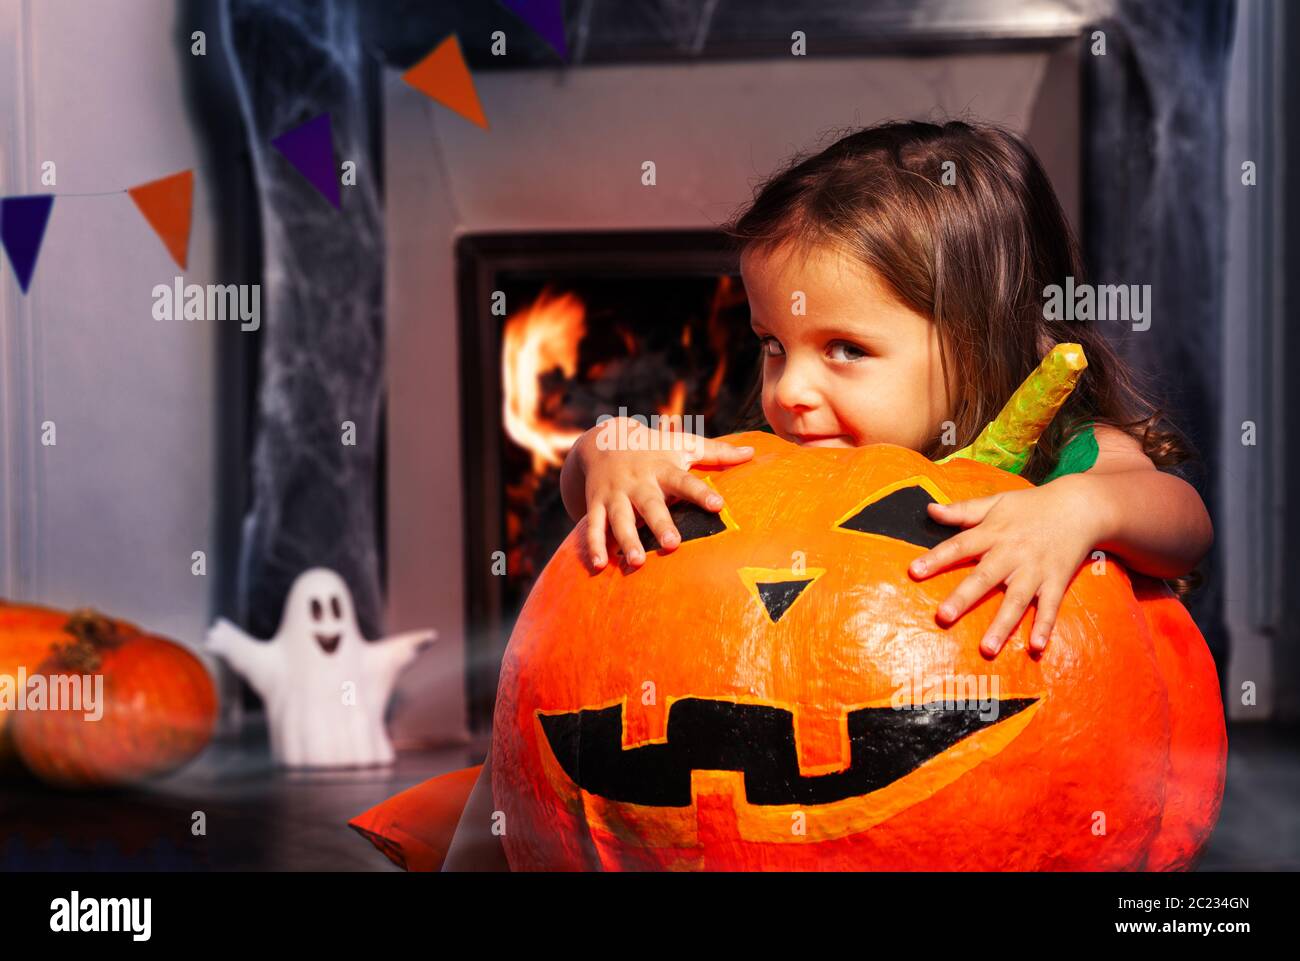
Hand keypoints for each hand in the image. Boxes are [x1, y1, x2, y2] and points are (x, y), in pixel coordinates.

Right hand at [577, 417, 753, 570]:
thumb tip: (752, 453)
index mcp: (662, 467)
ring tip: (637, 562)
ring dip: (627, 540)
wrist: (603, 440)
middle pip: (650, 504)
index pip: (684, 481)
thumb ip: (716, 452)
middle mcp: (638, 482)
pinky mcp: (596, 504)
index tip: (718, 505)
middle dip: (660, 524)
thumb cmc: (653, 447)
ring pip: (620, 519)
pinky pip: (593, 526)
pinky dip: (594, 546)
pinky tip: (599, 565)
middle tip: (673, 544)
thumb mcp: (682, 444)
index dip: (700, 492)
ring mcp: (615, 494)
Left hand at [906, 475, 1103, 656]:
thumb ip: (963, 510)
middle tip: (943, 617)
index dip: (937, 558)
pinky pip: (1049, 608)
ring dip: (1002, 625)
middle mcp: (1012, 554)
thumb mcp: (996, 502)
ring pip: (1016, 600)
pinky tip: (1035, 647)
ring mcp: (1035, 570)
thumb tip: (929, 510)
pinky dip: (1044, 627)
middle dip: (964, 598)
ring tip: (986, 649)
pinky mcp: (1056, 582)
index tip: (914, 571)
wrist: (1080, 507)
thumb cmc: (1031, 506)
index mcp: (993, 533)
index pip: (960, 545)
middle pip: (984, 577)